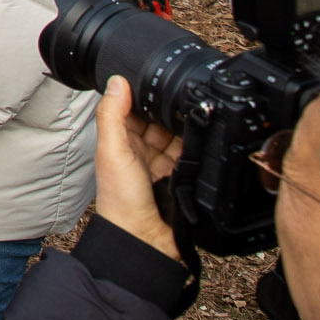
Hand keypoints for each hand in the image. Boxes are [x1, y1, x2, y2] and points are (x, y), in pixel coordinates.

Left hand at [91, 75, 182, 259]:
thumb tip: (117, 81)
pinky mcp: (183, 177)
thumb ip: (113, 115)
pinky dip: (200, 148)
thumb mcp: (112, 150)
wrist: (145, 239)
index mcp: (122, 141)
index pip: (137, 110)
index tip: (161, 80)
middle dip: (174, 112)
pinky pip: (195, 156)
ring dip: (189, 130)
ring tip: (198, 120)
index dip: (147, 96)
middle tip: (187, 100)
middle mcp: (143, 152)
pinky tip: (207, 140)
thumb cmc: (120, 200)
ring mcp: (165, 165)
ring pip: (181, 137)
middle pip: (163, 122)